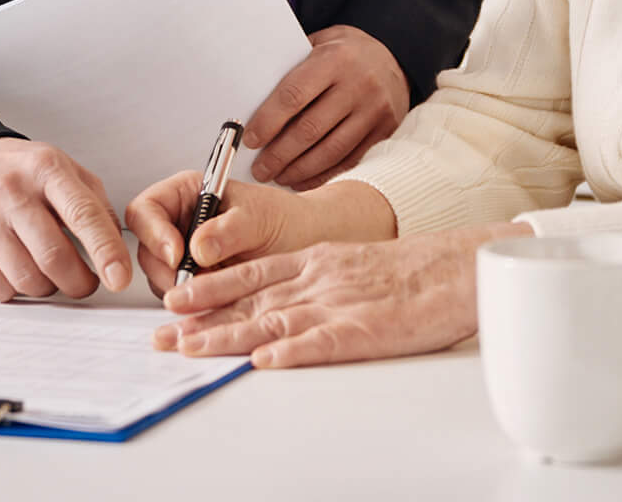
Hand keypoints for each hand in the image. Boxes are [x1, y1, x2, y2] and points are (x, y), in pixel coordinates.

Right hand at [0, 138, 131, 300]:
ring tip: (48, 272)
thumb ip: (97, 208)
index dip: (106, 251)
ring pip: (27, 279)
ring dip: (47, 287)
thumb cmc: (25, 173)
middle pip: (54, 256)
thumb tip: (116, 253)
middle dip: (79, 282)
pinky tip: (16, 268)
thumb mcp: (68, 172)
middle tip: (85, 283)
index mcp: (47, 169)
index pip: (83, 214)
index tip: (119, 279)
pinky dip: (15, 290)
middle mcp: (10, 190)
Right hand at [124, 171, 325, 296]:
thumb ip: (229, 229)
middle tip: (193, 284)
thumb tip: (197, 246)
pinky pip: (180, 297)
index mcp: (188, 193)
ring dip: (181, 290)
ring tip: (216, 289)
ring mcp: (184, 254)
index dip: (153, 232)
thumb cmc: (286, 220)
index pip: (147, 209)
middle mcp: (180, 223)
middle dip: (165, 270)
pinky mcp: (194, 282)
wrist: (307, 245)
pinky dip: (194, 303)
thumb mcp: (260, 218)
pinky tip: (218, 299)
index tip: (177, 255)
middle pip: (147, 248)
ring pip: (160, 276)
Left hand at [152, 224, 524, 368]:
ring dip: (227, 336)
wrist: (461, 267)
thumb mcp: (355, 261)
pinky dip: (291, 351)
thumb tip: (286, 302)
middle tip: (160, 336)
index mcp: (318, 260)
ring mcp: (340, 303)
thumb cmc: (415, 270)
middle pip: (249, 300)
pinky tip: (262, 361)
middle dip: (200, 319)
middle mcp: (319, 279)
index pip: (252, 273)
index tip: (174, 300)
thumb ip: (319, 277)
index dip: (209, 286)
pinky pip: (323, 342)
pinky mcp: (366, 329)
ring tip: (189, 348)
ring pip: (273, 321)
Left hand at [242, 24, 409, 188]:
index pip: (294, 95)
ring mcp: (375, 109)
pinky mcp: (386, 130)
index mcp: (335, 59)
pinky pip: (351, 160)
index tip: (251, 140)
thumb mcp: (320, 44)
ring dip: (299, 170)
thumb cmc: (344, 53)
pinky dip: (324, 175)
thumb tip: (251, 103)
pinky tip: (304, 179)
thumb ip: (292, 67)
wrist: (396, 57)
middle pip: (310, 129)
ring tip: (278, 177)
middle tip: (260, 169)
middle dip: (279, 154)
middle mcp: (359, 84)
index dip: (269, 121)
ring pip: (331, 151)